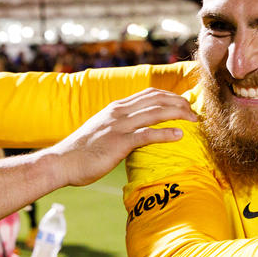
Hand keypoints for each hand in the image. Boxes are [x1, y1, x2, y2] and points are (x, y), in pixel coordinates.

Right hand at [47, 88, 197, 186]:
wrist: (62, 162)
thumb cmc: (82, 151)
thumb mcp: (102, 131)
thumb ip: (119, 126)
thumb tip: (135, 131)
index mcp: (116, 108)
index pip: (149, 94)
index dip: (170, 96)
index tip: (185, 103)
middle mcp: (119, 112)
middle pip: (157, 100)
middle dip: (179, 103)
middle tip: (195, 112)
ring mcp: (119, 126)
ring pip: (156, 113)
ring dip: (178, 115)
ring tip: (194, 120)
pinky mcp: (119, 142)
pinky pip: (147, 134)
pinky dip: (166, 133)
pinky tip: (179, 136)